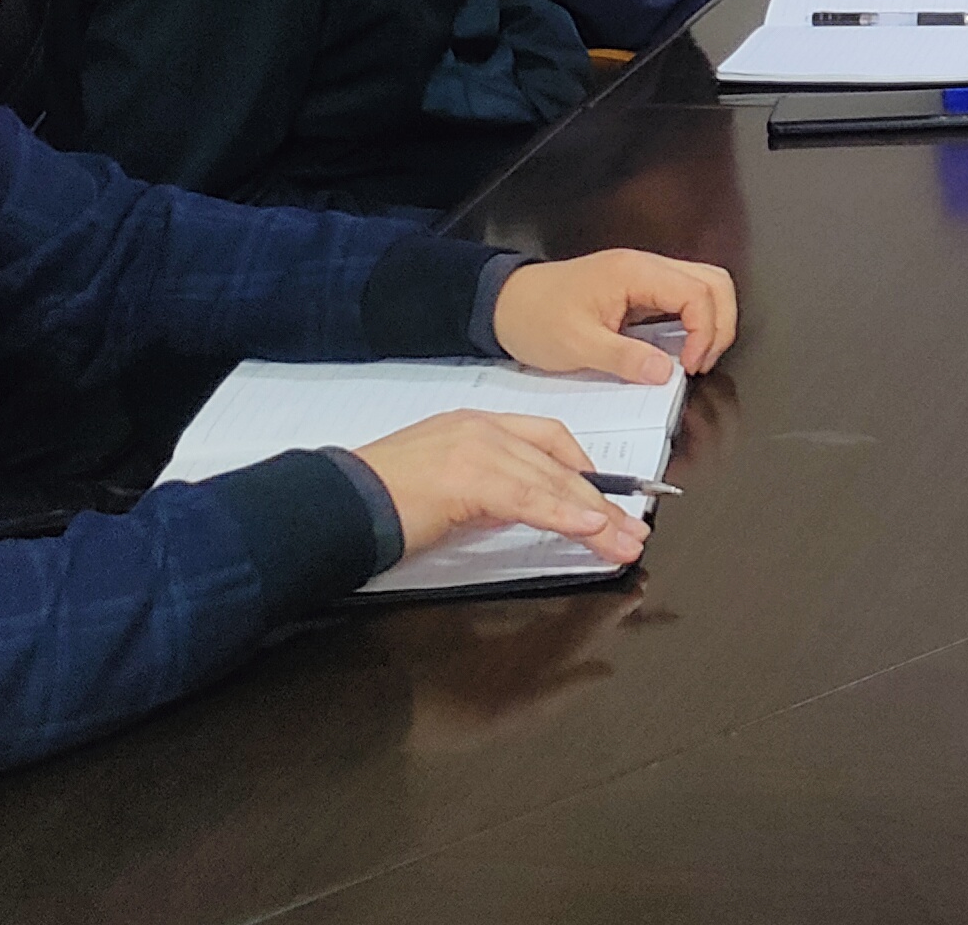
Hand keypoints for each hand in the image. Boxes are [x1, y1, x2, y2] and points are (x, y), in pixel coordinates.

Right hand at [351, 409, 646, 567]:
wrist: (335, 503)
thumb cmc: (381, 504)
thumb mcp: (448, 491)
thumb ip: (488, 493)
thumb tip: (526, 511)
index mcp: (474, 425)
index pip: (547, 438)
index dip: (584, 469)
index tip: (609, 500)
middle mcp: (480, 428)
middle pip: (559, 461)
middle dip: (603, 498)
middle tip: (632, 529)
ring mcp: (475, 448)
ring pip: (552, 480)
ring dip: (595, 515)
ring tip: (623, 542)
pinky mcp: (467, 478)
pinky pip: (529, 497)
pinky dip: (564, 513)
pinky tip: (589, 528)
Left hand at [494, 249, 736, 382]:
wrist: (503, 304)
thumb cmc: (534, 318)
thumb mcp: (577, 346)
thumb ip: (625, 358)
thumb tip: (667, 372)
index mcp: (634, 272)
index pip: (698, 293)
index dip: (706, 332)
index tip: (689, 366)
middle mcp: (645, 267)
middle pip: (713, 281)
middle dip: (720, 324)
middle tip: (701, 362)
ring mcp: (644, 276)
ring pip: (703, 286)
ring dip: (710, 322)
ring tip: (692, 358)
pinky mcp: (639, 289)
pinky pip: (682, 298)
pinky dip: (692, 322)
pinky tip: (677, 349)